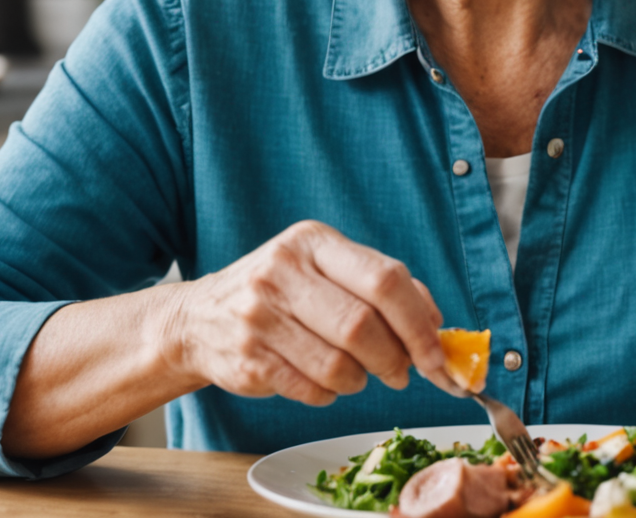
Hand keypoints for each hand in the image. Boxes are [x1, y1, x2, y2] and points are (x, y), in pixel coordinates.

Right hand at [158, 220, 455, 404]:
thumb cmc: (281, 292)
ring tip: (359, 374)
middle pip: (363, 325)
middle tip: (402, 373)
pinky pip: (311, 389)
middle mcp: (282, 271)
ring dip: (362, 379)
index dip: (418, 323)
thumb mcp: (325, 268)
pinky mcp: (248, 359)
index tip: (436, 354)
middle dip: (395, 358)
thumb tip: (435, 321)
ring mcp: (260, 316)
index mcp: (313, 242)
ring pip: (339, 364)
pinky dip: (331, 393)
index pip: (384, 279)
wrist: (198, 319)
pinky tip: (327, 381)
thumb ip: (381, 285)